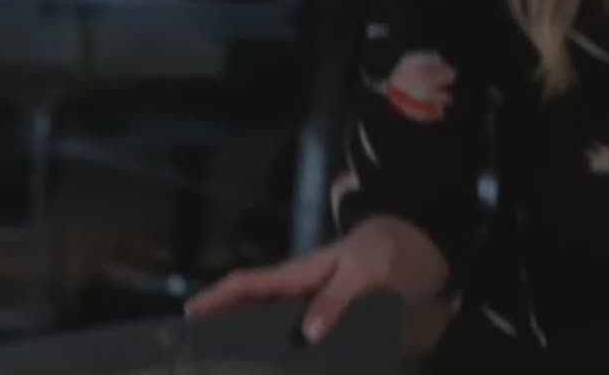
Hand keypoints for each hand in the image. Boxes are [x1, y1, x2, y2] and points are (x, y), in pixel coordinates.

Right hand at [185, 217, 447, 343]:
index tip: (187, 316)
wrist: (421, 246)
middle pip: (252, 307)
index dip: (216, 297)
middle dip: (222, 326)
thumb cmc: (388, 251)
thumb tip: (307, 334)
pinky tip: (285, 366)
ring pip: (274, 324)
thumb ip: (337, 298)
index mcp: (300, 272)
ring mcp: (316, 303)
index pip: (248, 283)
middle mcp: (301, 289)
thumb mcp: (365, 270)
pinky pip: (302, 334)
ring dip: (251, 341)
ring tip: (232, 367)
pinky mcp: (336, 316)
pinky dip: (288, 349)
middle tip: (199, 356)